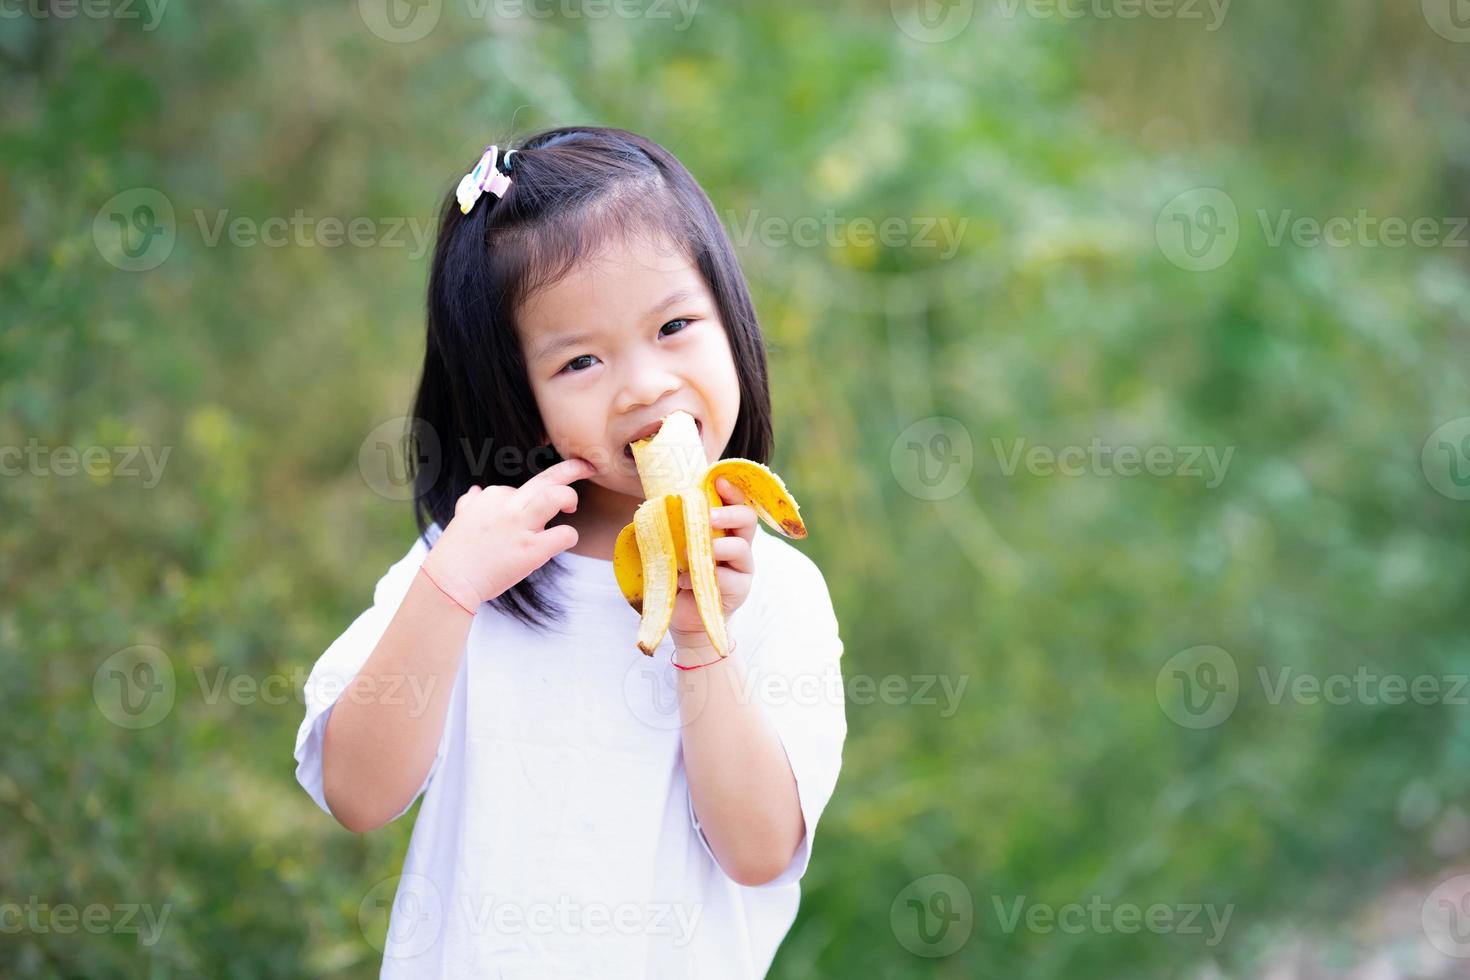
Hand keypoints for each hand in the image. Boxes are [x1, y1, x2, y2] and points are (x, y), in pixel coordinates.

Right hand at [421, 457, 593, 608]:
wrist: (450, 580)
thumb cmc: (456, 553)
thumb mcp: (460, 518)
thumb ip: (470, 502)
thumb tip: (474, 491)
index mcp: (492, 496)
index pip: (522, 489)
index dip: (529, 501)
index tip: (527, 515)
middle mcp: (508, 505)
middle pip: (547, 478)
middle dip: (572, 469)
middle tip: (586, 467)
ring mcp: (521, 526)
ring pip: (556, 496)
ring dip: (569, 496)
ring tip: (572, 506)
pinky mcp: (532, 549)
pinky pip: (564, 534)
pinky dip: (569, 536)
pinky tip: (561, 542)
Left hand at [669, 477, 755, 646]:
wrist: (684, 616)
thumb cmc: (678, 576)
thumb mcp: (673, 547)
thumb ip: (674, 527)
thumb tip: (658, 504)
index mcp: (724, 529)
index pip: (735, 502)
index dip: (730, 490)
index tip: (717, 480)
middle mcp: (738, 544)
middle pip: (747, 519)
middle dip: (729, 513)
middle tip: (709, 516)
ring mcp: (742, 568)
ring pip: (741, 549)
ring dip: (716, 547)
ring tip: (688, 554)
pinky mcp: (739, 590)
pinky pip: (729, 579)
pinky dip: (704, 578)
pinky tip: (683, 582)